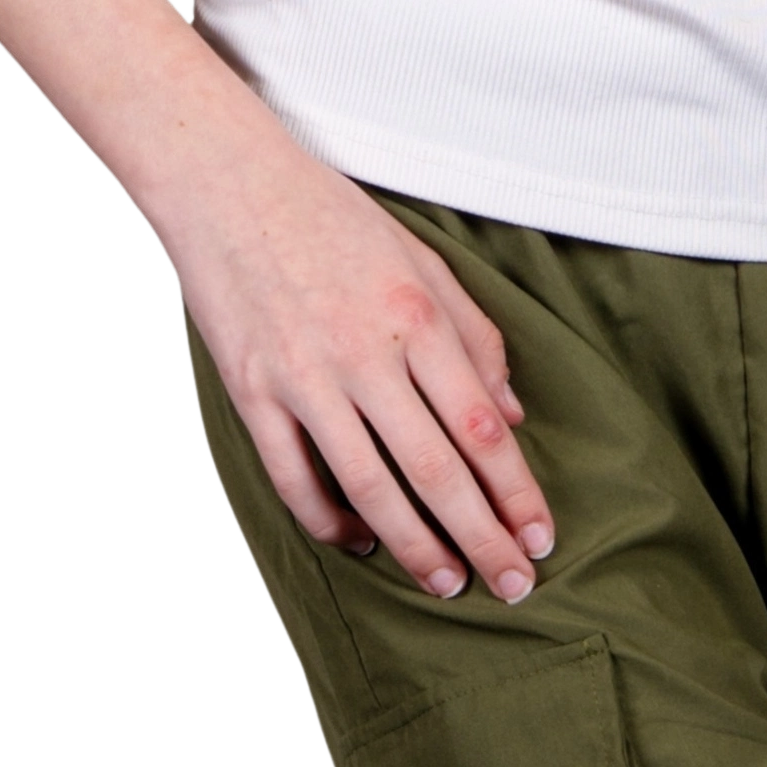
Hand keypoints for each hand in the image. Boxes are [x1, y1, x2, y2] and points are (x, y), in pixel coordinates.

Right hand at [165, 122, 559, 606]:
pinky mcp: (253, 393)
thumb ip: (473, 335)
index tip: (541, 537)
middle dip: (482, 537)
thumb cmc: (330, 216)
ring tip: (447, 583)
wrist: (226, 181)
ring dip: (415, 546)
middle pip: (437, 470)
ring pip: (371, 488)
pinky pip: (295, 479)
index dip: (516, 491)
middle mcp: (365, 352)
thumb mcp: (420, 257)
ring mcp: (304, 377)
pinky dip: (331, 521)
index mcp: (416, 314)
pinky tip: (360, 542)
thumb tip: (510, 415)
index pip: (481, 425)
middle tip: (514, 585)